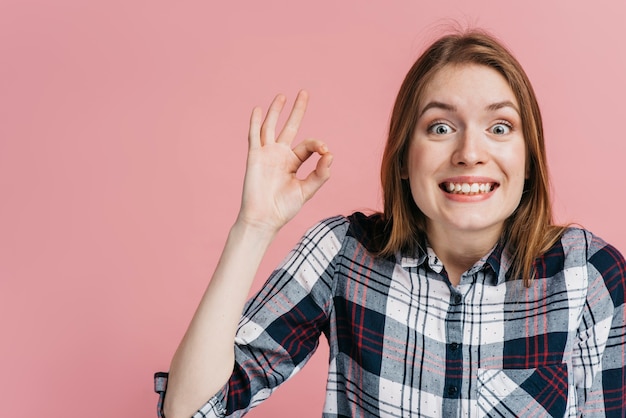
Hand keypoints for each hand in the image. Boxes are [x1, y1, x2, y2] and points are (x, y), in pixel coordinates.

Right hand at [237, 90, 332, 232]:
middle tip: (304, 93)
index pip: (308, 145)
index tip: (325, 151)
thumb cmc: (284, 208)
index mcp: (293, 162)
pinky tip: (259, 109)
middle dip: (297, 110)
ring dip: (276, 111)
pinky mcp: (254, 157)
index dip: (318, 144)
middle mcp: (280, 155)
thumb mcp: (307, 190)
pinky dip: (256, 122)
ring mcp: (266, 154)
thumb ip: (320, 174)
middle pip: (290, 127)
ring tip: (282, 96)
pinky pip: (255, 136)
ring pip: (271, 127)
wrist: (264, 218)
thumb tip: (330, 154)